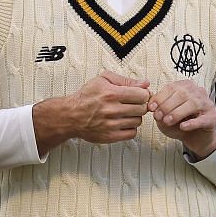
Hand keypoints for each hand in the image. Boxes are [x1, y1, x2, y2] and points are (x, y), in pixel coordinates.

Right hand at [34, 71, 149, 150]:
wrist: (71, 115)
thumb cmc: (86, 97)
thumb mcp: (103, 80)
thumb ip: (125, 80)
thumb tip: (145, 83)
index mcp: (111, 93)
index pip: (142, 95)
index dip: (143, 94)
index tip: (139, 95)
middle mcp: (112, 110)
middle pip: (142, 109)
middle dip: (140, 105)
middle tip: (132, 104)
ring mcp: (111, 124)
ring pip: (138, 121)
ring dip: (134, 117)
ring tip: (125, 113)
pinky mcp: (110, 136)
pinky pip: (132, 133)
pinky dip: (130, 128)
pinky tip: (123, 122)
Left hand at [149, 79, 215, 159]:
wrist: (196, 137)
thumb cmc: (181, 123)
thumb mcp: (166, 115)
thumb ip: (159, 109)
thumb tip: (151, 104)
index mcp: (186, 87)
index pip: (172, 87)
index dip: (160, 97)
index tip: (151, 108)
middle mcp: (198, 92)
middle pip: (182, 94)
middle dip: (167, 105)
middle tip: (158, 117)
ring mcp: (207, 104)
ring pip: (193, 104)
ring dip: (178, 113)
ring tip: (167, 121)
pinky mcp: (213, 117)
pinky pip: (202, 119)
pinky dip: (192, 122)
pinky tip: (183, 126)